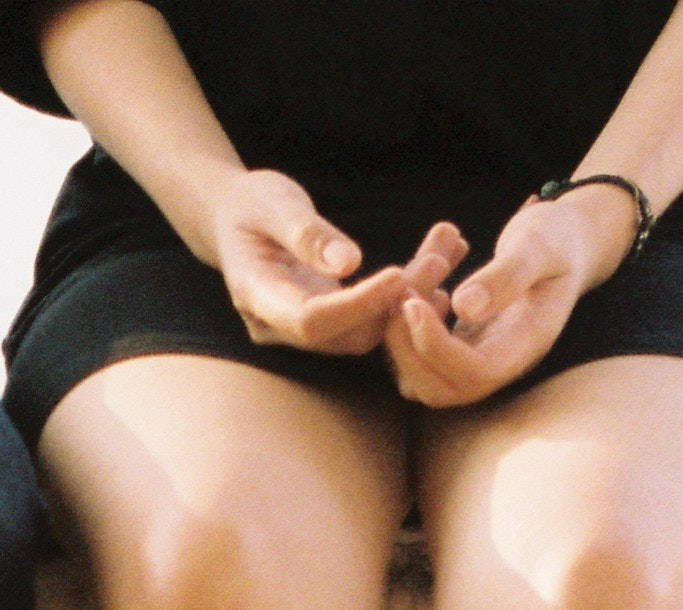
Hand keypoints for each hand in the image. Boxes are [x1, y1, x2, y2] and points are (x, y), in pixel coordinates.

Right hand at [205, 170, 464, 354]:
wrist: (234, 217)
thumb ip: (307, 233)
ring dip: (410, 299)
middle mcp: (279, 326)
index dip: (358, 304)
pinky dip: (403, 296)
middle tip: (440, 259)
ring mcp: (303, 331)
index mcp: (257, 297)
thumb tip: (349, 263)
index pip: (313, 321)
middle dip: (396, 301)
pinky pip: (369, 320)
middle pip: (346, 334)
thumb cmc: (250, 203)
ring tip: (448, 254)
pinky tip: (436, 264)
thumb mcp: (273, 203)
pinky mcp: (327, 322)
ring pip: (365, 332)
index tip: (399, 272)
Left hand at [384, 188, 631, 406]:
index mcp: (525, 345)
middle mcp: (500, 362)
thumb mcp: (538, 245)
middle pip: (438, 390)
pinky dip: (405, 322)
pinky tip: (425, 280)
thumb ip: (506, 275)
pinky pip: (417, 354)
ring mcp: (478, 357)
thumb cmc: (557, 237)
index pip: (474, 373)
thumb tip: (464, 307)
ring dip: (400, 333)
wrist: (565, 242)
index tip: (411, 301)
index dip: (435, 346)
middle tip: (400, 291)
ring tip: (411, 277)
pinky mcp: (460, 345)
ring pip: (418, 377)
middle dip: (406, 347)